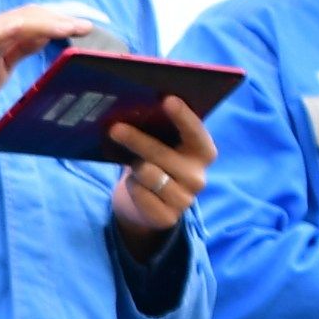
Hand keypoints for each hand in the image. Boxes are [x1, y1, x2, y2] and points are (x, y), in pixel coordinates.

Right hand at [0, 2, 105, 145]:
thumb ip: (17, 50)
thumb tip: (42, 37)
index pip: (34, 18)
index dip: (60, 18)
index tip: (85, 25)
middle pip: (31, 14)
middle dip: (62, 17)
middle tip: (88, 25)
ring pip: (18, 21)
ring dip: (49, 21)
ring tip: (73, 27)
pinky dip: (16, 29)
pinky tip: (35, 28)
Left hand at [105, 99, 217, 237]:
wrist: (147, 204)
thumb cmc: (155, 164)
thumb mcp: (162, 146)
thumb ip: (159, 132)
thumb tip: (133, 112)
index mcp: (203, 153)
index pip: (196, 132)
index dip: (182, 116)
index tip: (167, 99)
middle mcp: (198, 177)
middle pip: (161, 154)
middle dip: (137, 140)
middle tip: (115, 129)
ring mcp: (185, 200)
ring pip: (147, 174)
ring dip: (134, 167)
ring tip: (133, 165)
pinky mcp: (167, 218)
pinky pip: (140, 193)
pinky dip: (132, 187)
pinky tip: (135, 186)